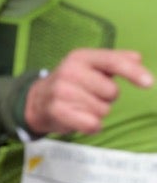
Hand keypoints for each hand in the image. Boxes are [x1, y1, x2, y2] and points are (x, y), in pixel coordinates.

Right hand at [24, 49, 152, 136]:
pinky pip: (92, 124)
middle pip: (111, 91)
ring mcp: (61, 91)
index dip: (133, 72)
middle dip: (106, 98)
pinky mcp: (57, 111)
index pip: (112, 61)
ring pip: (103, 110)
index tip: (149, 83)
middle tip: (90, 95)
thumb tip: (137, 58)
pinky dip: (91, 126)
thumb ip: (115, 60)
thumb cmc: (72, 83)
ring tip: (81, 106)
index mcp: (80, 57)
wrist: (38, 100)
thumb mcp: (90, 66)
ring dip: (97, 112)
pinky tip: (79, 118)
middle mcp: (69, 71)